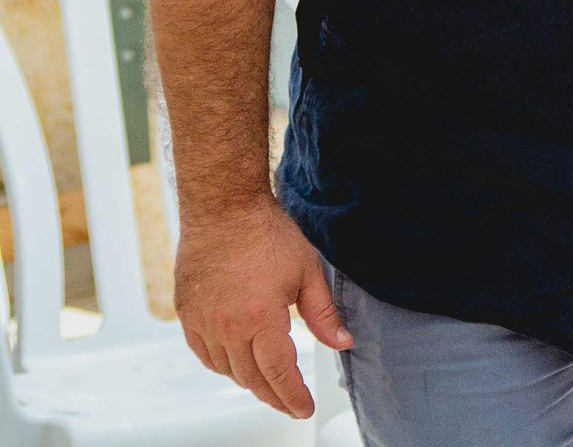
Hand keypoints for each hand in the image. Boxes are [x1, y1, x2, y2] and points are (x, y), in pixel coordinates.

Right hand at [174, 196, 351, 417]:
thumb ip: (323, 314)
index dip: (293, 396)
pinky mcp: (186, 314)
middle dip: (274, 395)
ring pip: (226, 369)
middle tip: (289, 402)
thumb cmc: (265, 233)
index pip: (279, 373)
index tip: (303, 407)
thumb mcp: (307, 272)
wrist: (223, 209)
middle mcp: (226, 327)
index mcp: (260, 319)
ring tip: (268, 383)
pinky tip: (235, 363)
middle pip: (252, 378)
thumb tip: (342, 341)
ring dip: (248, 381)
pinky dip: (221, 364)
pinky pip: (203, 353)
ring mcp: (202, 322)